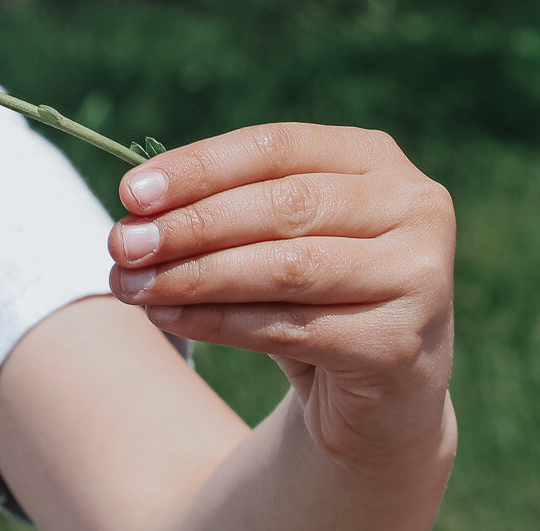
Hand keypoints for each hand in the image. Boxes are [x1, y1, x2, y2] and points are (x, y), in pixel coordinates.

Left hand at [106, 123, 456, 471]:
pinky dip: (220, 322)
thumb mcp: (272, 236)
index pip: (276, 146)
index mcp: (375, 158)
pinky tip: (170, 317)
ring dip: (195, 276)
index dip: (200, 166)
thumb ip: (219, 209)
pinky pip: (293, 328)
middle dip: (190, 224)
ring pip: (286, 267)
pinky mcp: (400, 344)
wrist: (380, 394)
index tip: (130, 192)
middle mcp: (412, 207)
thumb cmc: (315, 294)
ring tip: (132, 285)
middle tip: (121, 244)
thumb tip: (133, 212)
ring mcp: (418, 275)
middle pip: (283, 205)